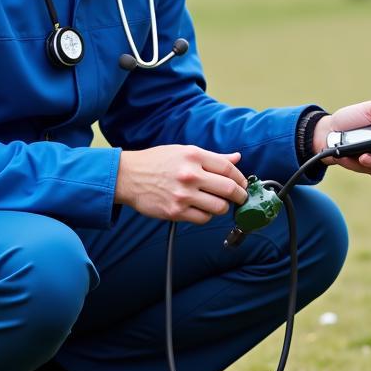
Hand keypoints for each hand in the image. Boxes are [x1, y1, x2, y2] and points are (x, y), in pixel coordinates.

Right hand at [115, 146, 247, 222]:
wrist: (128, 176)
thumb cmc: (157, 162)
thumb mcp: (184, 152)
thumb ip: (212, 157)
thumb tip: (236, 159)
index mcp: (193, 156)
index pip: (228, 169)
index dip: (240, 178)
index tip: (242, 184)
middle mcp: (190, 175)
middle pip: (228, 189)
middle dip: (239, 196)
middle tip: (240, 198)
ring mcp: (182, 195)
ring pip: (219, 207)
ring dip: (223, 207)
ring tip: (217, 203)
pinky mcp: (175, 212)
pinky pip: (203, 219)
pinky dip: (207, 216)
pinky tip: (201, 209)